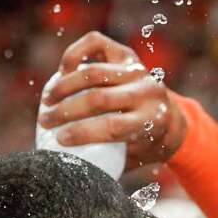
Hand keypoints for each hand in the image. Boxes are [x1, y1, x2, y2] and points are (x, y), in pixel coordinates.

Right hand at [37, 31, 185, 170]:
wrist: (171, 121)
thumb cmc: (144, 147)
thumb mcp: (134, 160)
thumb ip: (110, 164)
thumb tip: (74, 173)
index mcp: (151, 122)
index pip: (111, 127)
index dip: (82, 133)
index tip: (59, 140)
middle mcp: (147, 93)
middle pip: (98, 99)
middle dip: (66, 111)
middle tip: (45, 121)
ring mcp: (137, 70)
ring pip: (93, 73)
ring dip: (63, 86)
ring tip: (47, 100)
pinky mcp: (127, 54)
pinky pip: (96, 44)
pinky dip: (75, 54)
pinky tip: (62, 71)